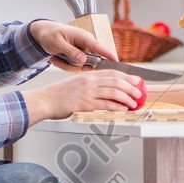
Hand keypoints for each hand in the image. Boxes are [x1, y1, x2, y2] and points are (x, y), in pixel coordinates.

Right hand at [22, 69, 143, 123]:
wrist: (44, 100)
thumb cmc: (57, 95)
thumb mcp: (74, 85)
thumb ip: (88, 86)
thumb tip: (103, 91)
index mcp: (87, 75)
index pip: (111, 72)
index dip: (126, 76)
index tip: (136, 80)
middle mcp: (89, 81)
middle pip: (116, 81)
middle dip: (130, 87)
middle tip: (139, 93)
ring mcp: (87, 92)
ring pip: (114, 92)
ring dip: (127, 98)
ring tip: (134, 103)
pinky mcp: (84, 104)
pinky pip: (105, 104)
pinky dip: (117, 107)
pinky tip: (123, 109)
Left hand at [29, 20, 118, 66]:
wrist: (43, 34)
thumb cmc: (50, 34)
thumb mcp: (57, 43)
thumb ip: (71, 51)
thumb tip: (83, 60)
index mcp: (84, 37)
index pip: (99, 47)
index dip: (109, 55)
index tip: (117, 62)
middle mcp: (86, 45)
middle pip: (89, 62)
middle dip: (74, 65)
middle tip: (60, 58)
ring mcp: (83, 52)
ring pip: (80, 67)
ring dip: (67, 65)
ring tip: (56, 56)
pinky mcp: (78, 58)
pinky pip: (75, 68)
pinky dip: (64, 65)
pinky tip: (57, 58)